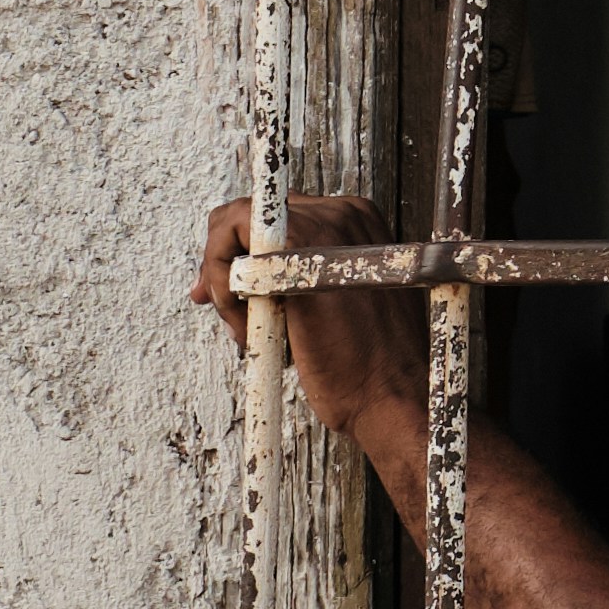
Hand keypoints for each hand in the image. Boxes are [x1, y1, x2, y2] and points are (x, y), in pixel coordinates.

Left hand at [192, 189, 428, 481]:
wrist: (390, 396)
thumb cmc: (366, 364)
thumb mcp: (339, 300)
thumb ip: (302, 272)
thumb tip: (244, 267)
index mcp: (358, 221)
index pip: (279, 214)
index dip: (243, 250)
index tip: (228, 291)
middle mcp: (343, 212)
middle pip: (253, 213)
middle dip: (223, 259)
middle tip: (218, 304)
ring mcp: (323, 226)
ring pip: (234, 222)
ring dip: (222, 276)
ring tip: (241, 326)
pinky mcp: (295, 250)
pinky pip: (230, 239)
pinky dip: (220, 283)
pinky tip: (242, 326)